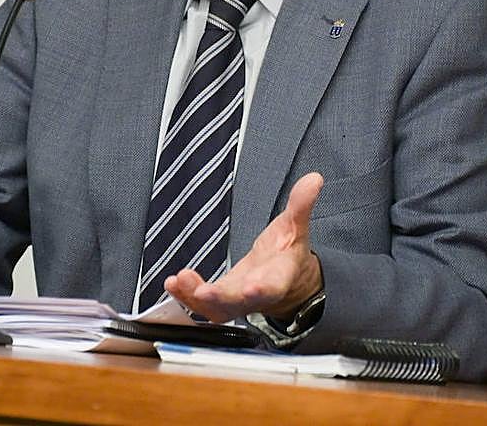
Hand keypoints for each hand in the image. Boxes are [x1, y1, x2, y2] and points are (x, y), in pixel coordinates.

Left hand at [165, 172, 323, 323]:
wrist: (285, 281)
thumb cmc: (288, 252)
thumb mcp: (296, 226)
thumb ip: (301, 205)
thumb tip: (314, 179)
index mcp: (279, 277)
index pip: (273, 286)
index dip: (263, 288)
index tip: (252, 288)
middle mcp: (257, 295)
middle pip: (239, 302)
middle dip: (220, 298)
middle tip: (203, 292)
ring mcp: (237, 301)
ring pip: (217, 308)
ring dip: (195, 298)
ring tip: (178, 281)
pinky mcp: (221, 301)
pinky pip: (202, 305)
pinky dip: (186, 296)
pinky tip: (172, 283)